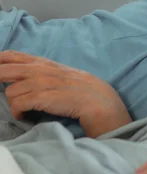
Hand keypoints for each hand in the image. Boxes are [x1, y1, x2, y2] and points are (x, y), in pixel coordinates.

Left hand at [0, 51, 131, 136]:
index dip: (0, 60)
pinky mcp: (48, 98)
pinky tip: (24, 117)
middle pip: (8, 68)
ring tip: (22, 111)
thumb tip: (29, 83)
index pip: (17, 56)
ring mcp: (48, 83)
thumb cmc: (91, 98)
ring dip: (13, 103)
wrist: (108, 107)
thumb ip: (52, 77)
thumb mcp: (70, 81)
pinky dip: (18, 111)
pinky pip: (20, 103)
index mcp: (51, 65)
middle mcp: (47, 71)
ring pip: (12, 90)